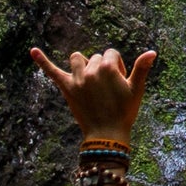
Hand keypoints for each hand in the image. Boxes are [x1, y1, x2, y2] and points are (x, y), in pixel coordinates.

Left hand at [31, 42, 156, 143]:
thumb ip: (142, 68)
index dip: (118, 67)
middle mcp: (91, 70)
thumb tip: (153, 52)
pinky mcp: (66, 88)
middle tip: (108, 90)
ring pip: (77, 58)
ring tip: (90, 79)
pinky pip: (51, 71)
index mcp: (109, 67)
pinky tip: (32, 51)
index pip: (112, 54)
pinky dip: (42, 60)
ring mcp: (77, 79)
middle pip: (96, 57)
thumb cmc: (124, 112)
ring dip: (83, 64)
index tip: (119, 82)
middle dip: (103, 68)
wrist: (107, 134)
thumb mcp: (136, 89)